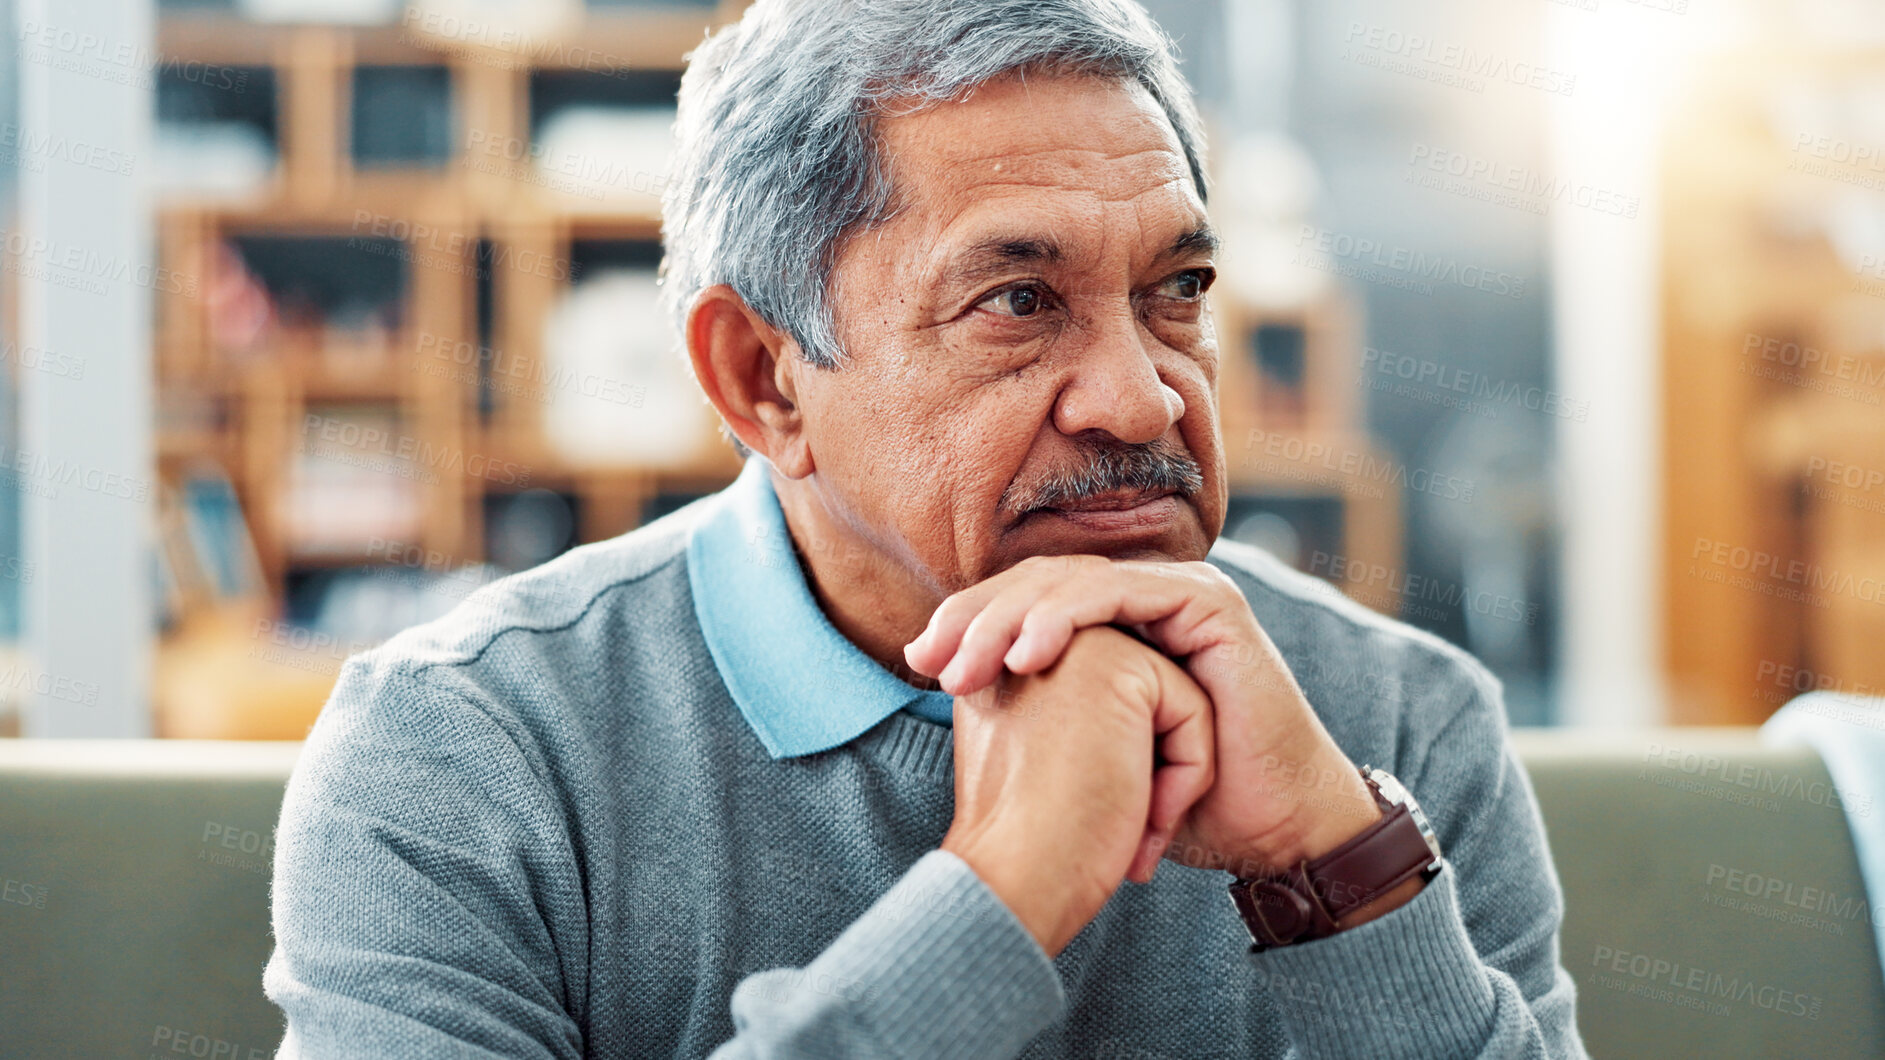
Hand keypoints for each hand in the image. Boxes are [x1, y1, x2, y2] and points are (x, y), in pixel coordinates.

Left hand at [909, 555, 1395, 893]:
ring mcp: (1178, 592)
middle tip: (927, 655)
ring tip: (967, 662)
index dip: (969, 621)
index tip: (917, 659)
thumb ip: (1040, 710)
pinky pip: (1122, 593)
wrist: (1271, 829)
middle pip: (1039, 582)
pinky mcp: (1209, 603)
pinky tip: (1027, 655)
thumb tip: (955, 694)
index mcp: (1115, 619)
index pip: (1025, 599)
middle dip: (976, 615)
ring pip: (1071, 582)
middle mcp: (1144, 594)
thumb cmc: (1184, 801)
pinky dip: (1067, 618)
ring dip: (1009, 619)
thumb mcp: (1092, 749)